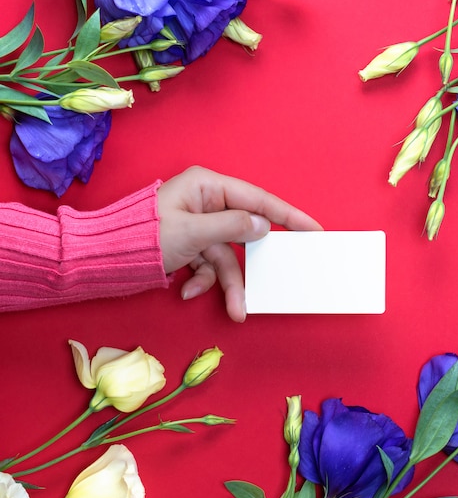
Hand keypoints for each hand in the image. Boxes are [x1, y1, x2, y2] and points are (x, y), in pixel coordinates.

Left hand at [157, 166, 321, 321]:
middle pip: (244, 234)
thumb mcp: (192, 232)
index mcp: (208, 187)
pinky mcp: (191, 244)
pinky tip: (186, 289)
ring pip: (227, 257)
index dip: (288, 215)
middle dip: (250, 266)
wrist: (104, 259)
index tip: (313, 228)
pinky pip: (208, 264)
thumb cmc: (144, 236)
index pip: (258, 199)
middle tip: (278, 279)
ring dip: (227, 283)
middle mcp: (207, 203)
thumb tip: (263, 225)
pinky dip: (202, 280)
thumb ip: (233, 227)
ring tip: (235, 310)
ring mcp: (199, 225)